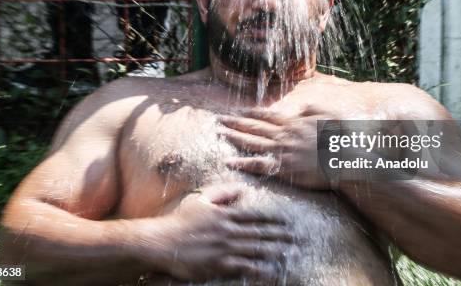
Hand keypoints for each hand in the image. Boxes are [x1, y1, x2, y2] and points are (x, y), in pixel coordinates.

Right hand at [140, 183, 292, 282]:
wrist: (163, 242)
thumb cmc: (180, 220)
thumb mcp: (201, 199)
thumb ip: (223, 192)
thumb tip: (241, 189)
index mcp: (226, 214)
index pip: (255, 215)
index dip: (273, 218)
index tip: (287, 220)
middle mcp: (229, 230)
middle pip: (260, 233)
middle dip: (281, 235)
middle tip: (297, 237)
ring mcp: (226, 248)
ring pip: (257, 249)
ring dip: (276, 250)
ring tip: (290, 252)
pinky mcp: (220, 264)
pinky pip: (245, 267)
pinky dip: (260, 269)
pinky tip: (272, 271)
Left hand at [219, 106, 333, 189]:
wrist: (344, 158)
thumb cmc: (339, 137)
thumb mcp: (328, 114)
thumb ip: (311, 109)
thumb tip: (300, 109)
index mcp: (293, 123)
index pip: (267, 116)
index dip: (251, 112)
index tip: (239, 110)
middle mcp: (284, 135)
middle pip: (254, 127)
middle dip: (235, 121)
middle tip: (219, 118)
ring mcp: (281, 151)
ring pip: (251, 142)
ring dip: (234, 136)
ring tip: (219, 132)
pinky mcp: (282, 168)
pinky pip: (257, 165)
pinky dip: (242, 163)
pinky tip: (228, 162)